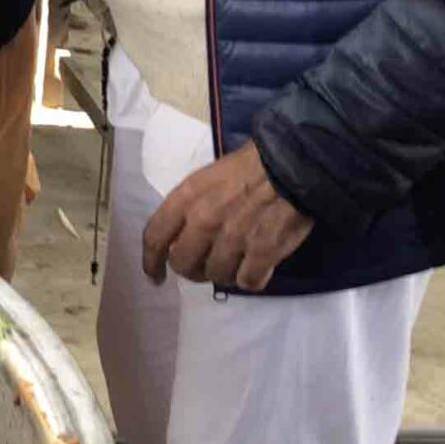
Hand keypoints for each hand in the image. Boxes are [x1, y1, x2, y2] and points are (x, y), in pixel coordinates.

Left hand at [141, 141, 314, 289]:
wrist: (293, 162)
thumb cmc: (250, 166)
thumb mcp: (207, 178)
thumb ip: (191, 206)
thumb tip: (185, 234)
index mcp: (186, 198)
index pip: (155, 237)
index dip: (151, 262)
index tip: (156, 276)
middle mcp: (204, 220)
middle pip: (183, 264)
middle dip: (191, 271)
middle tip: (204, 268)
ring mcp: (233, 238)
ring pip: (216, 275)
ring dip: (224, 274)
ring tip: (235, 264)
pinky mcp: (263, 251)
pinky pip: (248, 281)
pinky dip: (251, 279)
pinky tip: (256, 270)